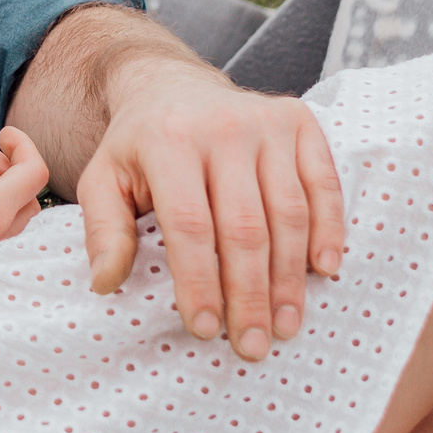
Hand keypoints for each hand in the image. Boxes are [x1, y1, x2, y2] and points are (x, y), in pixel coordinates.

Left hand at [76, 62, 344, 363]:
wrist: (172, 87)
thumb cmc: (139, 147)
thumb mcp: (104, 179)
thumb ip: (103, 230)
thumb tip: (105, 283)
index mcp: (168, 139)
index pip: (190, 223)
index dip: (199, 281)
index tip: (203, 329)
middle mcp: (221, 126)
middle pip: (244, 225)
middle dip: (249, 294)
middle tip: (251, 345)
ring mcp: (265, 121)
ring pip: (288, 212)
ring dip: (289, 277)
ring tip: (283, 325)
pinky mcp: (299, 121)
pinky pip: (323, 182)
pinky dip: (328, 229)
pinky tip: (324, 271)